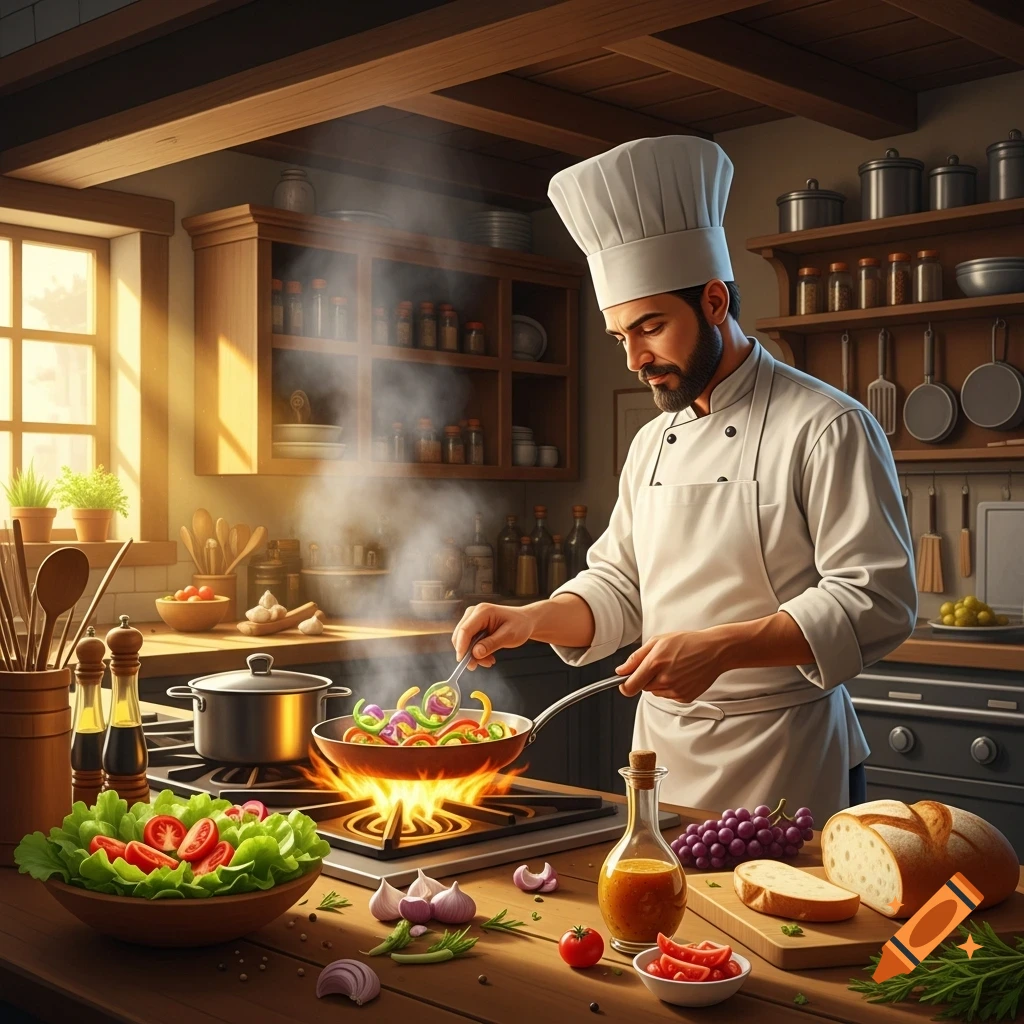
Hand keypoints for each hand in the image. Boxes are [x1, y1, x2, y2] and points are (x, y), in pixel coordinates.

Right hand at [452, 603, 535, 668]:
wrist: (524, 621)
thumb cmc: (520, 625)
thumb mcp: (509, 636)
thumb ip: (492, 644)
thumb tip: (475, 653)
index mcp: (482, 611)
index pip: (465, 630)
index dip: (462, 647)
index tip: (463, 662)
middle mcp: (473, 613)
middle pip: (460, 636)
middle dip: (468, 653)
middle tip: (482, 665)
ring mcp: (472, 619)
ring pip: (463, 641)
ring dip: (473, 654)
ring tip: (490, 661)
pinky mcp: (473, 626)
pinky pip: (468, 642)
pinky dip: (476, 652)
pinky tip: (488, 657)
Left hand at [615, 630, 730, 701]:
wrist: (714, 651)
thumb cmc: (688, 642)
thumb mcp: (658, 641)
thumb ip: (636, 658)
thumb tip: (621, 671)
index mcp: (655, 663)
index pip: (630, 686)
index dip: (624, 685)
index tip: (623, 682)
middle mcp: (665, 679)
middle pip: (642, 688)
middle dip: (645, 678)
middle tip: (658, 665)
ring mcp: (675, 690)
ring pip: (655, 692)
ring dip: (658, 683)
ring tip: (672, 668)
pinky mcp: (684, 697)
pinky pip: (669, 696)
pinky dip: (671, 688)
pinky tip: (680, 675)